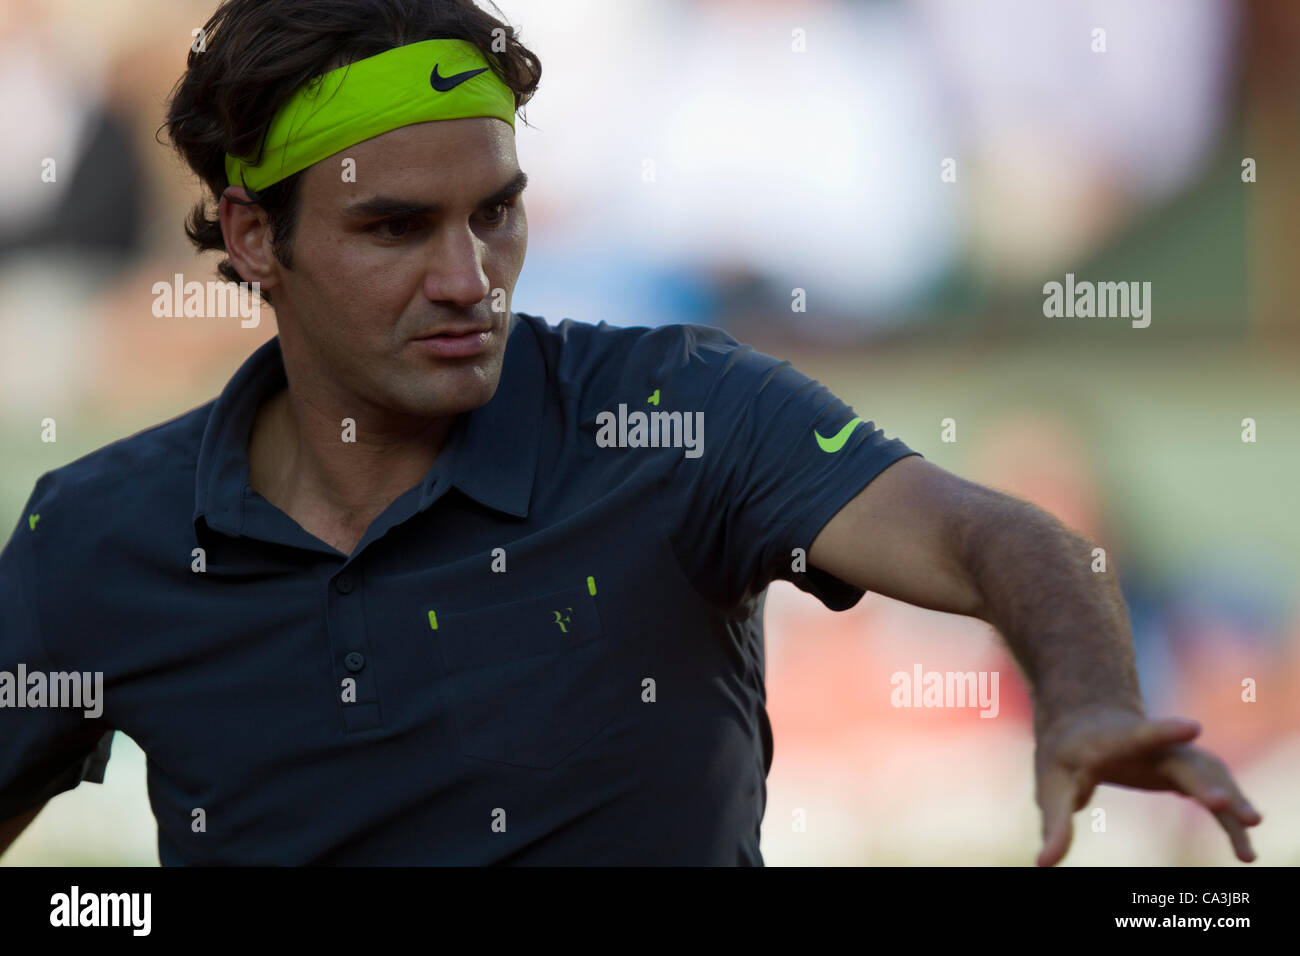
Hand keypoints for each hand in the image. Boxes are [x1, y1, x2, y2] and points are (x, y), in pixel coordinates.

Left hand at [1033, 709, 1261, 865]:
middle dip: (1204, 782)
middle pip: (1182, 762)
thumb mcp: (1052, 786)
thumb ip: (1055, 824)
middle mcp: (1150, 745)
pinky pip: (1214, 788)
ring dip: (1230, 801)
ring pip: (1208, 775)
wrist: (1087, 719)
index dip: (1163, 732)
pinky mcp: (1185, 767)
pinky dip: (1230, 813)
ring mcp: (1172, 753)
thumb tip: (1042, 864)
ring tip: (1250, 836)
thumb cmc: (1065, 754)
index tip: (1193, 727)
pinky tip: (1244, 846)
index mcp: (1110, 741)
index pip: (1138, 736)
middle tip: (1222, 805)